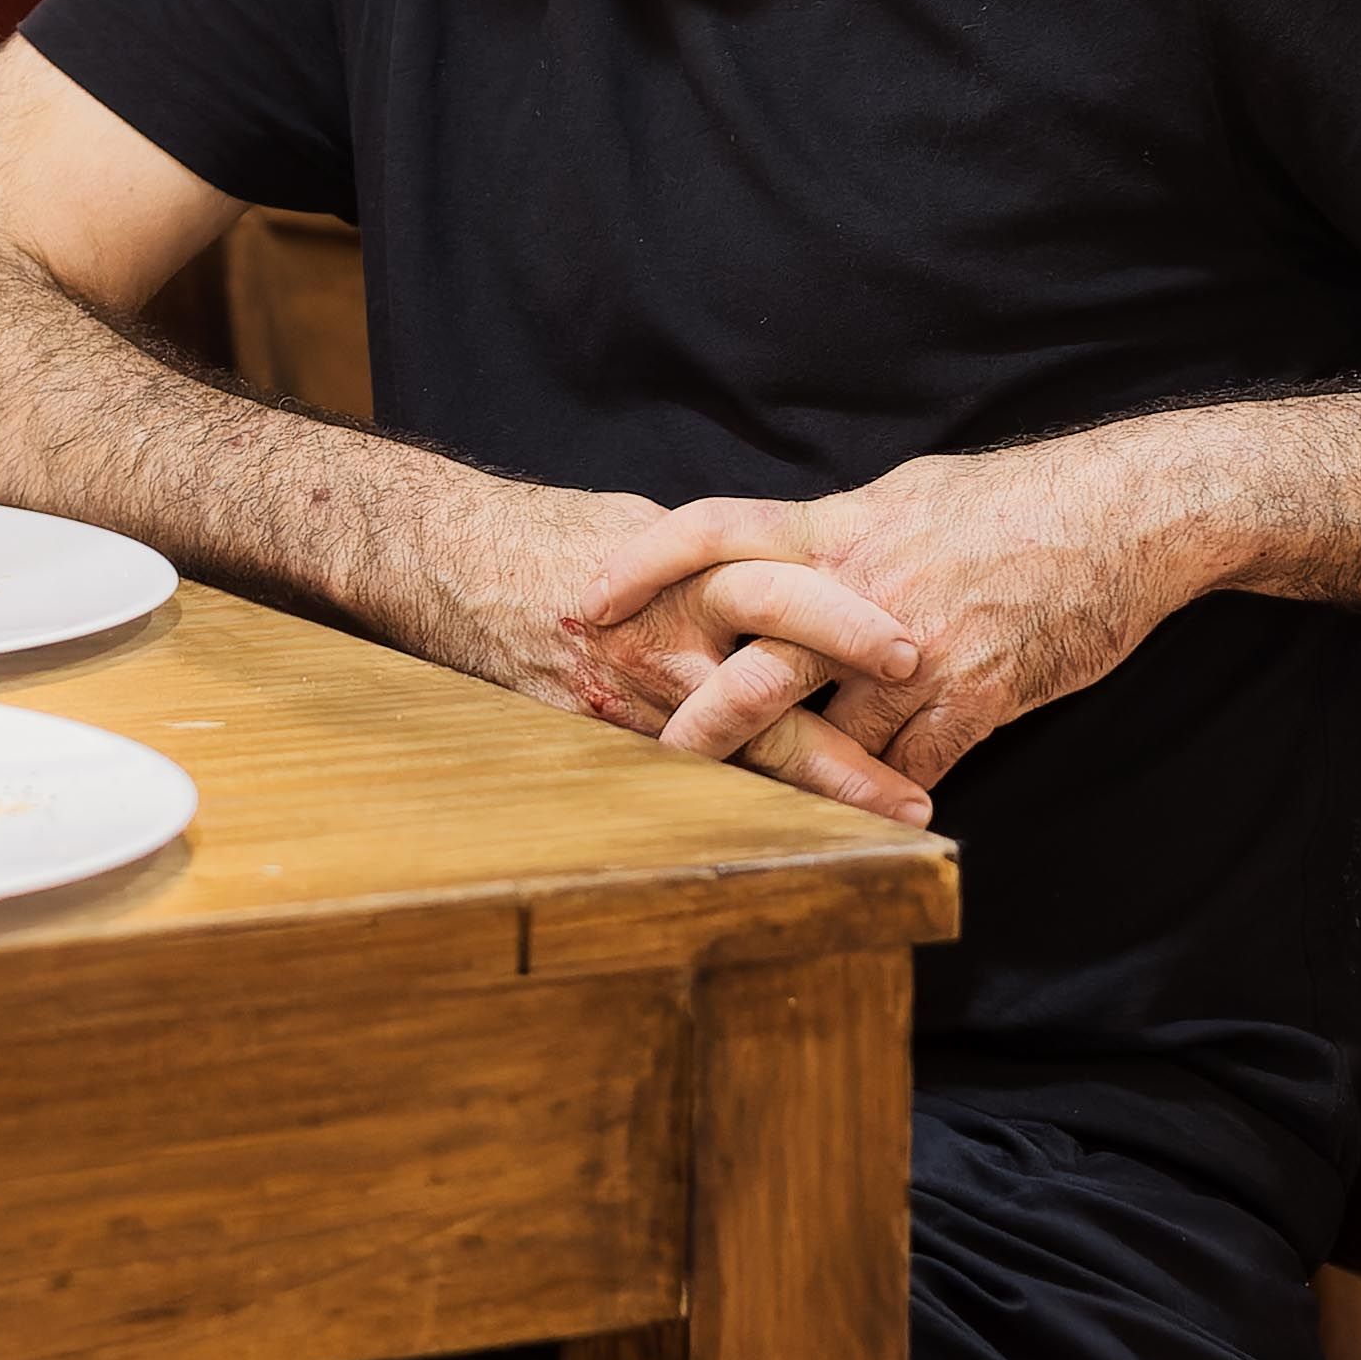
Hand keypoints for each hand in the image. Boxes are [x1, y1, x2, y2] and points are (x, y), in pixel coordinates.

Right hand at [420, 486, 936, 826]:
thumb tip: (788, 580)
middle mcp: (655, 639)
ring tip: (874, 833)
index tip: (916, 653)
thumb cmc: (552, 532)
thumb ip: (718, 562)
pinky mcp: (589, 736)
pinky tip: (789, 832)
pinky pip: (673, 776)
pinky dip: (734, 801)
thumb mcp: (647, 526)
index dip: (847, 623)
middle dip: (841, 748)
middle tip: (912, 788)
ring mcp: (621, 698)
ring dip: (806, 797)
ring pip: (728, 758)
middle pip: (763, 695)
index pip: (777, 593)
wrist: (444, 557)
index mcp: (679, 570)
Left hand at [578, 427, 1206, 821]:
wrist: (1128, 516)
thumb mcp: (912, 497)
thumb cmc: (1019, 504)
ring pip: (832, 736)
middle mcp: (867, 589)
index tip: (588, 599)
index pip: (717, 530)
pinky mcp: (976, 697)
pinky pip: (909, 765)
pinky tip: (874, 821)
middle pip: (758, 664)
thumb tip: (792, 548)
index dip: (646, 562)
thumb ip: (844, 533)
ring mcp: (920, 651)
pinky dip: (886, 799)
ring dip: (796, 781)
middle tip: (651, 763)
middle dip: (700, 724)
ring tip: (751, 819)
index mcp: (841, 527)